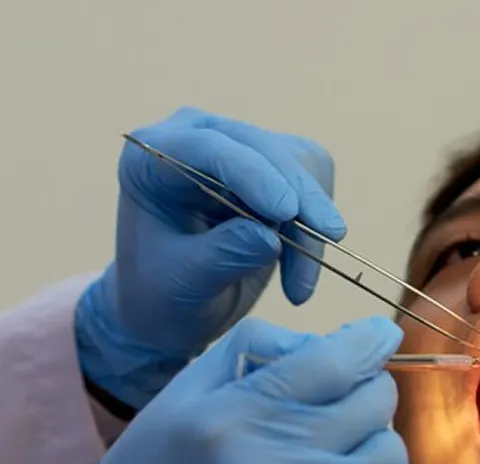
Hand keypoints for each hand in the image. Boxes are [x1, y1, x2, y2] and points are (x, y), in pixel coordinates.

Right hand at [0, 316, 416, 463]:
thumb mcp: (181, 395)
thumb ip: (255, 352)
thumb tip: (340, 340)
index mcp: (232, 408)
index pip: (337, 359)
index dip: (370, 342)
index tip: (377, 339)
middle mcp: (266, 457)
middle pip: (372, 404)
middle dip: (367, 399)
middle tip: (344, 414)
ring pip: (390, 458)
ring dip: (377, 453)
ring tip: (345, 462)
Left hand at [75, 107, 345, 408]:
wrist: (173, 308)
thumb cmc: (162, 295)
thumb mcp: (182, 285)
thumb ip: (221, 256)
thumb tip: (272, 236)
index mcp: (150, 159)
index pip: (208, 148)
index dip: (252, 173)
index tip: (288, 211)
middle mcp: (195, 139)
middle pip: (262, 148)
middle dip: (299, 195)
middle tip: (328, 237)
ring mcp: (236, 148)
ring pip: (298, 163)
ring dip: (309, 222)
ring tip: (297, 286)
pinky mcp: (272, 166)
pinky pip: (313, 180)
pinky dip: (314, 228)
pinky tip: (297, 273)